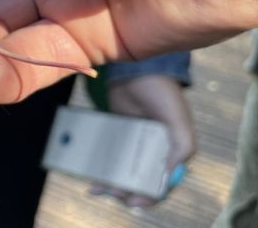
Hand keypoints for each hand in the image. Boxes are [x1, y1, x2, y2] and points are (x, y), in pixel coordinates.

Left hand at [90, 75, 195, 206]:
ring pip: (122, 170)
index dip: (150, 195)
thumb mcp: (178, 120)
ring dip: (111, 182)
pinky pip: (108, 155)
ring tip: (97, 188)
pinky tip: (89, 173)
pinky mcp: (116, 134)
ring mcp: (133, 143)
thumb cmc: (162, 93)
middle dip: (126, 191)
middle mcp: (154, 151)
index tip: (134, 201)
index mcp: (173, 152)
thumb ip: (181, 148)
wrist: (136, 70)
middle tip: (111, 192)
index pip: (163, 183)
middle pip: (140, 180)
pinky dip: (100, 165)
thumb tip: (166, 178)